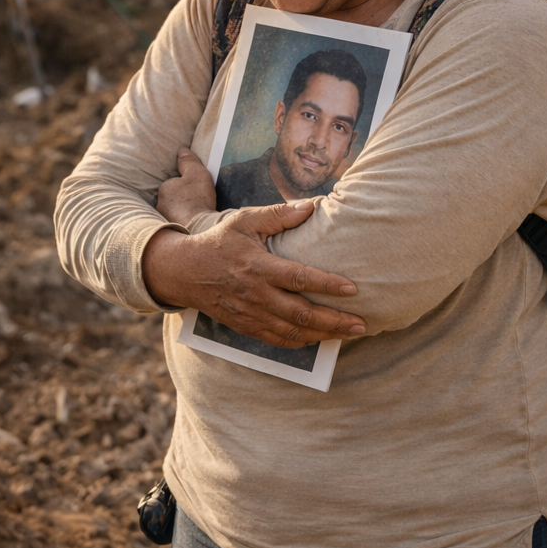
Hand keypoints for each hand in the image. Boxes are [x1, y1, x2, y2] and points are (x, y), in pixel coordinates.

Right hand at [143, 200, 365, 346]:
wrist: (185, 272)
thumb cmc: (219, 242)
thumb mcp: (244, 221)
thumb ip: (278, 214)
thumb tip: (312, 206)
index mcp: (258, 267)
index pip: (298, 279)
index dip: (327, 285)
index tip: (352, 289)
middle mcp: (256, 295)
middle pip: (301, 314)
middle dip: (334, 321)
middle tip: (361, 323)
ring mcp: (251, 314)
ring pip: (293, 332)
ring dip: (324, 335)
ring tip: (350, 333)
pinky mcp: (246, 326)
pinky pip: (278, 340)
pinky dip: (302, 342)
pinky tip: (321, 338)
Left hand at [157, 148, 215, 226]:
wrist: (199, 228)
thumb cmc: (197, 199)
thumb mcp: (196, 173)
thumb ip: (188, 161)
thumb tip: (182, 150)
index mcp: (164, 189)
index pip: (172, 184)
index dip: (184, 185)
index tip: (194, 190)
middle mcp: (160, 205)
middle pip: (171, 199)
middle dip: (180, 200)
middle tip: (196, 203)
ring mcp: (164, 220)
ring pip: (172, 213)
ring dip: (181, 213)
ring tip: (195, 216)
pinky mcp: (170, 233)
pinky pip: (177, 225)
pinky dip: (183, 224)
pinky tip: (192, 226)